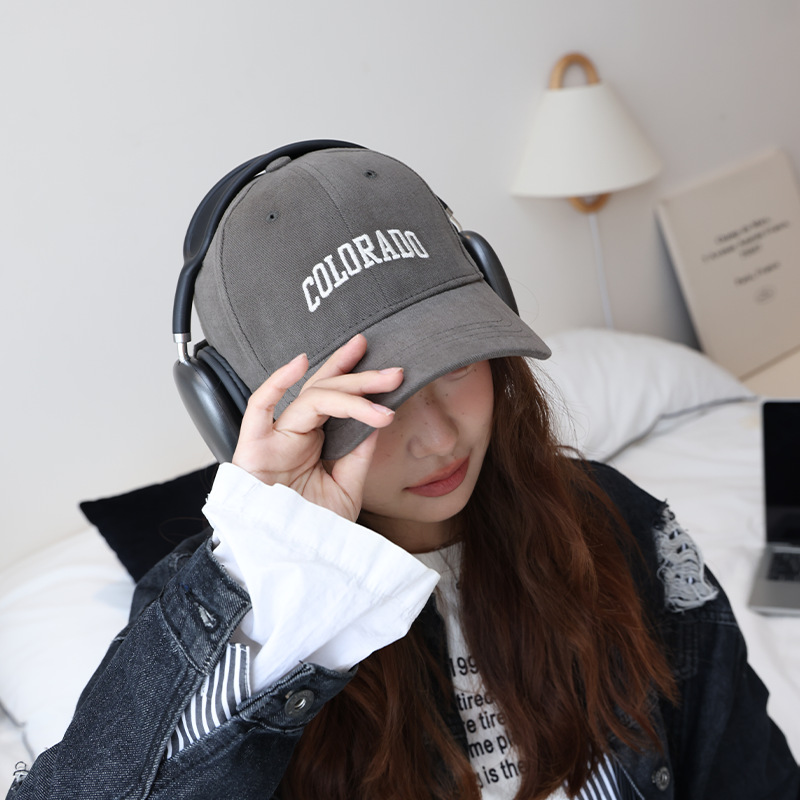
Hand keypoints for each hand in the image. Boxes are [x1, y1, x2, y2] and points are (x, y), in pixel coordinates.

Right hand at [232, 334, 402, 520]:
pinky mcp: (253, 447)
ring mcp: (274, 438)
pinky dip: (277, 383)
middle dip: (362, 378)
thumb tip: (377, 422)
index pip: (338, 401)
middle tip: (395, 372)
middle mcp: (295, 434)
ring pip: (309, 398)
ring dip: (346, 387)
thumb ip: (358, 455)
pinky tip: (301, 364)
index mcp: (315, 443)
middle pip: (327, 391)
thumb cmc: (309, 529)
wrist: (284, 560)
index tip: (391, 372)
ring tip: (379, 382)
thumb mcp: (346, 490)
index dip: (360, 380)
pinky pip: (259, 407)